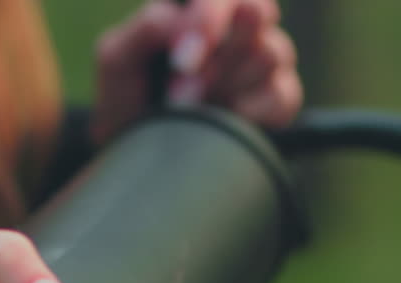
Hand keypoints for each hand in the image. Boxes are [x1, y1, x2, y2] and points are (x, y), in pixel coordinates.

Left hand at [92, 0, 302, 144]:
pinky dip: (250, 111)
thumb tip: (181, 22)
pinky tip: (224, 118)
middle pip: (258, 10)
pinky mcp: (279, 96)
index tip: (182, 60)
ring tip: (192, 108)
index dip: (209, 17)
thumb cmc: (128, 95)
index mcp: (197, 4)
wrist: (136, 149)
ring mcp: (262, 57)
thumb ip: (145, 28)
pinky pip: (284, 94)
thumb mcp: (117, 57)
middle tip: (182, 90)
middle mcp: (236, 23)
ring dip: (227, 86)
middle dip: (220, 54)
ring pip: (272, 52)